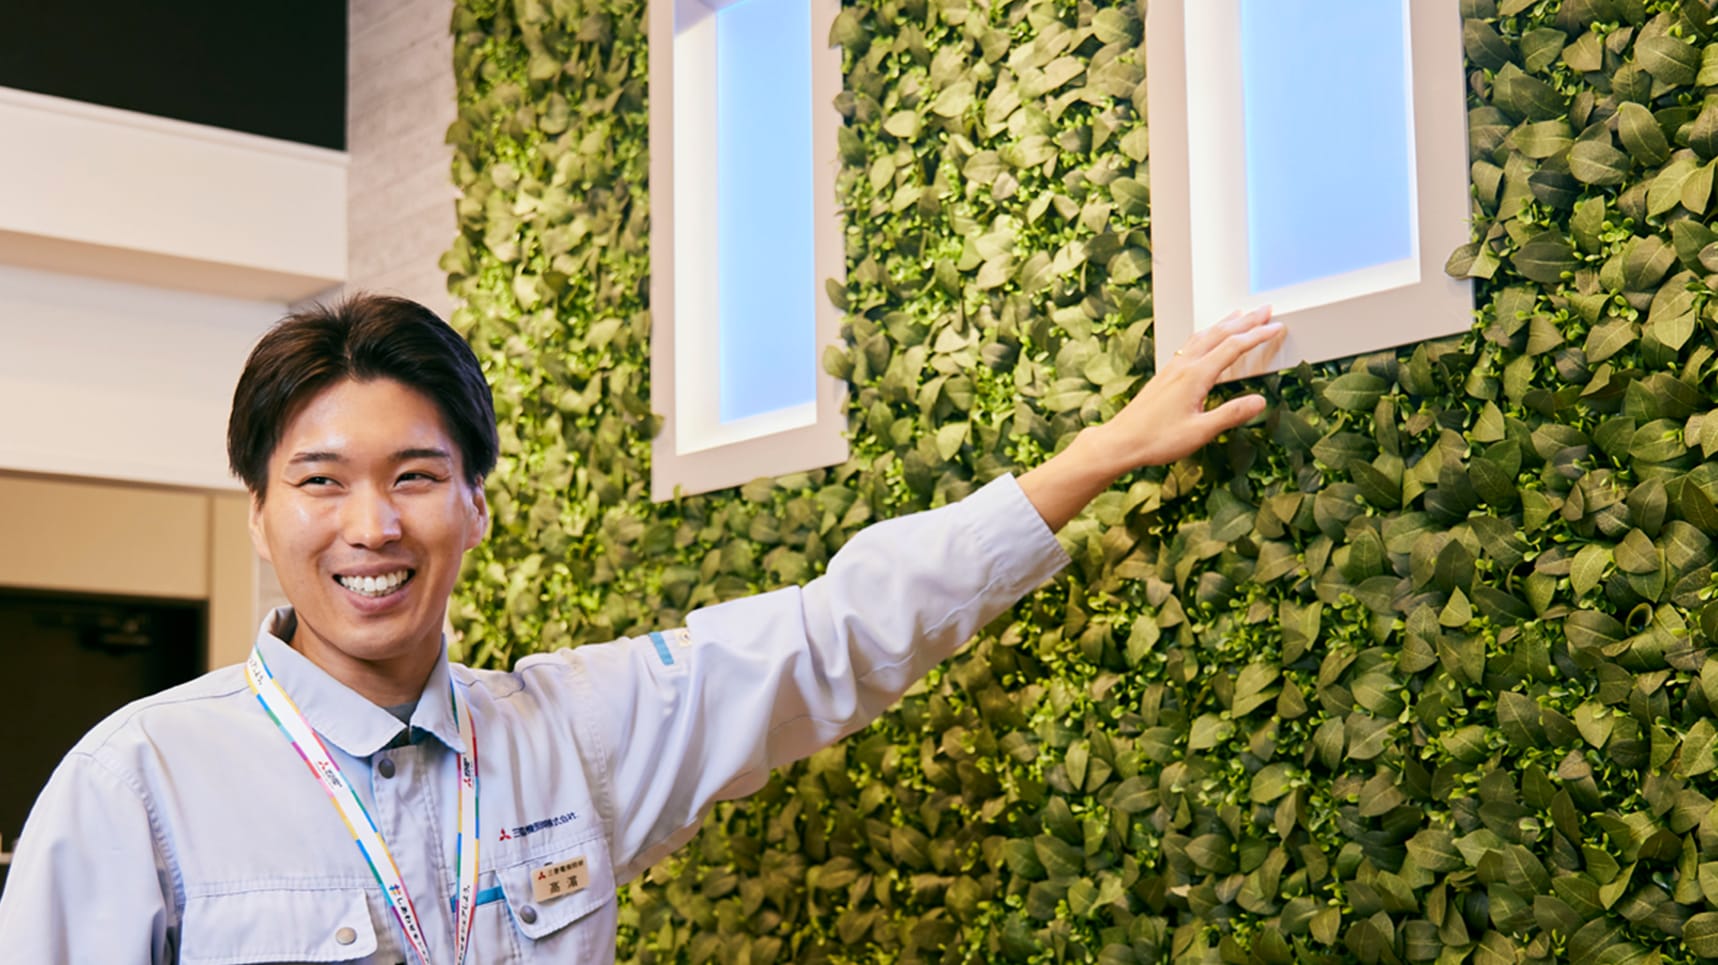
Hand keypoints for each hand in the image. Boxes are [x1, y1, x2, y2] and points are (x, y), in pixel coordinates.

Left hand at [1018, 307, 1283, 530]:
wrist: (1121, 441)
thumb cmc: (1157, 439)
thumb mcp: (1200, 432)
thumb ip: (1230, 415)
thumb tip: (1260, 402)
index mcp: (1196, 376)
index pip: (1234, 347)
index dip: (1258, 335)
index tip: (1277, 326)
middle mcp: (1184, 366)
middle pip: (1220, 334)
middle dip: (1246, 321)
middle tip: (1266, 309)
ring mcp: (1173, 368)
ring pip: (1203, 336)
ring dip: (1225, 323)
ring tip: (1240, 315)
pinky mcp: (1165, 374)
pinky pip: (1191, 344)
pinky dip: (1207, 334)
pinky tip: (1206, 337)